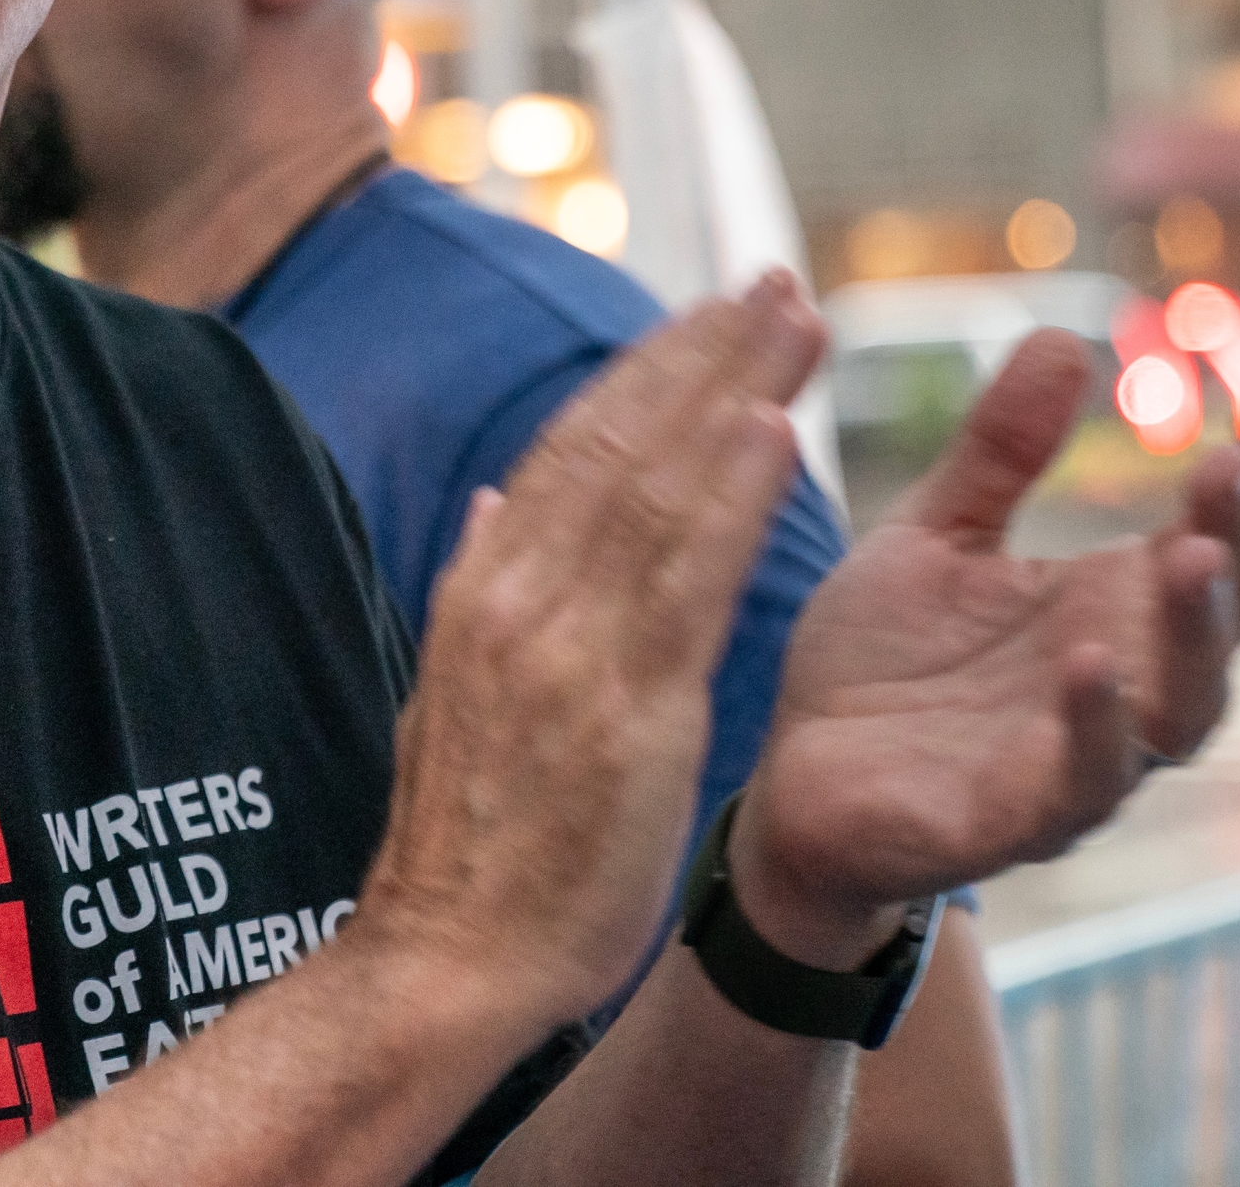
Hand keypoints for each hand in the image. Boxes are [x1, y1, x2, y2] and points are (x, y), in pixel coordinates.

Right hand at [357, 271, 826, 1025]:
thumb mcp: (452, 694)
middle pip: (618, 442)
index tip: (706, 311)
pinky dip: (725, 498)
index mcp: (482, 588)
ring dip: (730, 393)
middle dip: (699, 353)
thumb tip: (493, 503)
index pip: (571, 448)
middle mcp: (517, 596)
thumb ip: (482, 590)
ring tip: (794, 324)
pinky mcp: (623, 709)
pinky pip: (682, 581)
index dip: (644, 371)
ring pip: (654, 487)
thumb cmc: (467, 844)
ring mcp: (566, 648)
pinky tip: (770, 432)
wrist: (444, 958)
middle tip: (771, 282)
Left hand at [740, 333, 1239, 954]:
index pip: (1217, 541)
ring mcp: (1080, 757)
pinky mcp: (1019, 820)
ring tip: (1191, 557)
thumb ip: (996, 453)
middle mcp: (1122, 685)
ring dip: (1193, 635)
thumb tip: (1060, 337)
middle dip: (1236, 544)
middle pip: (1223, 620)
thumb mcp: (932, 535)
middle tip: (1228, 466)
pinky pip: (1084, 782)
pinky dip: (1098, 725)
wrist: (790, 778)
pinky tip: (1092, 661)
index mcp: (1109, 610)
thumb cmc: (878, 663)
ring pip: (1181, 708)